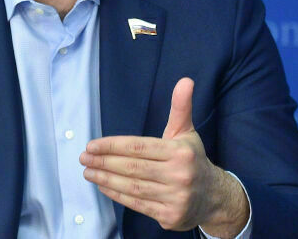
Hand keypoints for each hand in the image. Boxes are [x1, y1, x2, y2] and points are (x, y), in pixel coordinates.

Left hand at [79, 78, 248, 235]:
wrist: (214, 197)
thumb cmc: (192, 159)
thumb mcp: (187, 132)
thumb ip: (181, 107)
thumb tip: (185, 81)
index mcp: (180, 152)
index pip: (139, 147)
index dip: (112, 146)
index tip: (92, 146)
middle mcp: (179, 175)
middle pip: (132, 168)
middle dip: (104, 162)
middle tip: (83, 158)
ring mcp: (175, 198)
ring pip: (132, 187)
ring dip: (106, 180)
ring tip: (88, 172)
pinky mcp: (169, 216)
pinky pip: (137, 204)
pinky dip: (117, 195)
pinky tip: (103, 186)